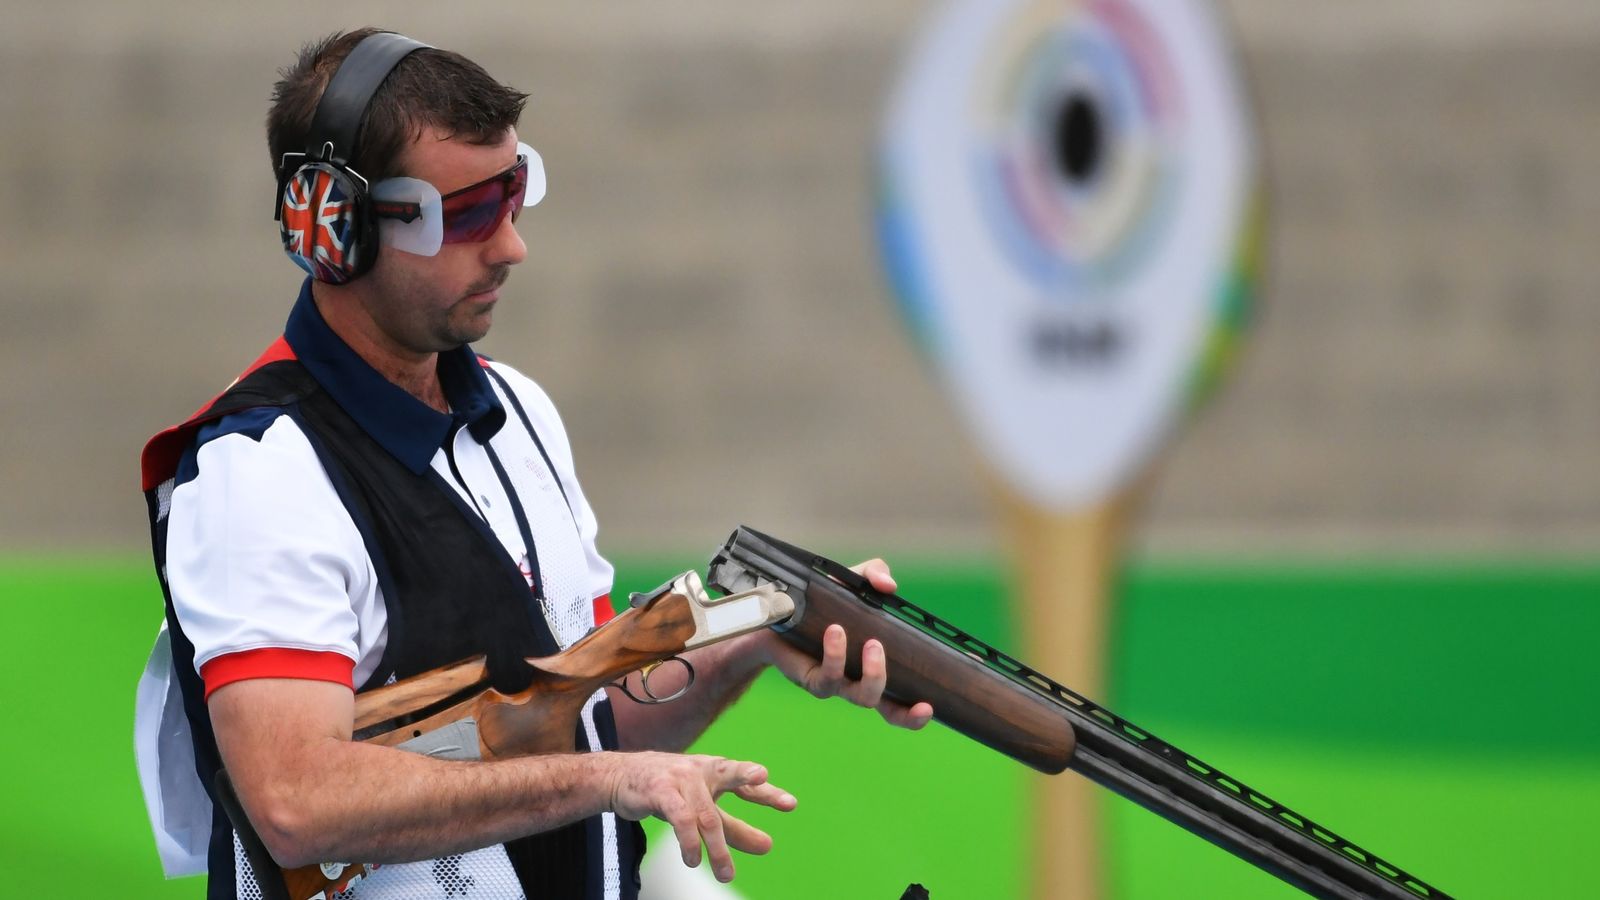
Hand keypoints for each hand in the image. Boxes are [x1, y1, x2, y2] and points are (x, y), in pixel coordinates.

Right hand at [604, 752, 795, 882]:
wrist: (620, 776)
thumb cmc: (669, 790)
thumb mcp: (703, 808)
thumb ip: (734, 827)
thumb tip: (768, 846)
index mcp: (715, 770)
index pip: (744, 781)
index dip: (766, 792)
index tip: (790, 804)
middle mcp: (701, 770)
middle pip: (732, 779)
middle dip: (756, 791)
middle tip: (768, 820)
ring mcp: (680, 778)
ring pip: (706, 813)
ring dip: (717, 848)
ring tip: (725, 874)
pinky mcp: (660, 790)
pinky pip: (680, 817)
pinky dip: (689, 840)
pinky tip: (693, 859)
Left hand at [760, 558, 935, 729]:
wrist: (774, 612)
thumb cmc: (820, 603)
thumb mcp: (851, 583)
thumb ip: (874, 575)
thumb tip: (889, 585)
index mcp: (875, 667)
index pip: (904, 699)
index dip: (919, 710)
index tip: (932, 705)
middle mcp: (858, 682)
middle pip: (889, 712)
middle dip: (906, 711)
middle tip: (909, 680)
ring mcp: (836, 684)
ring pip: (861, 697)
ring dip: (873, 673)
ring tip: (872, 643)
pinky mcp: (812, 680)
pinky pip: (828, 677)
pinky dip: (836, 654)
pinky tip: (835, 631)